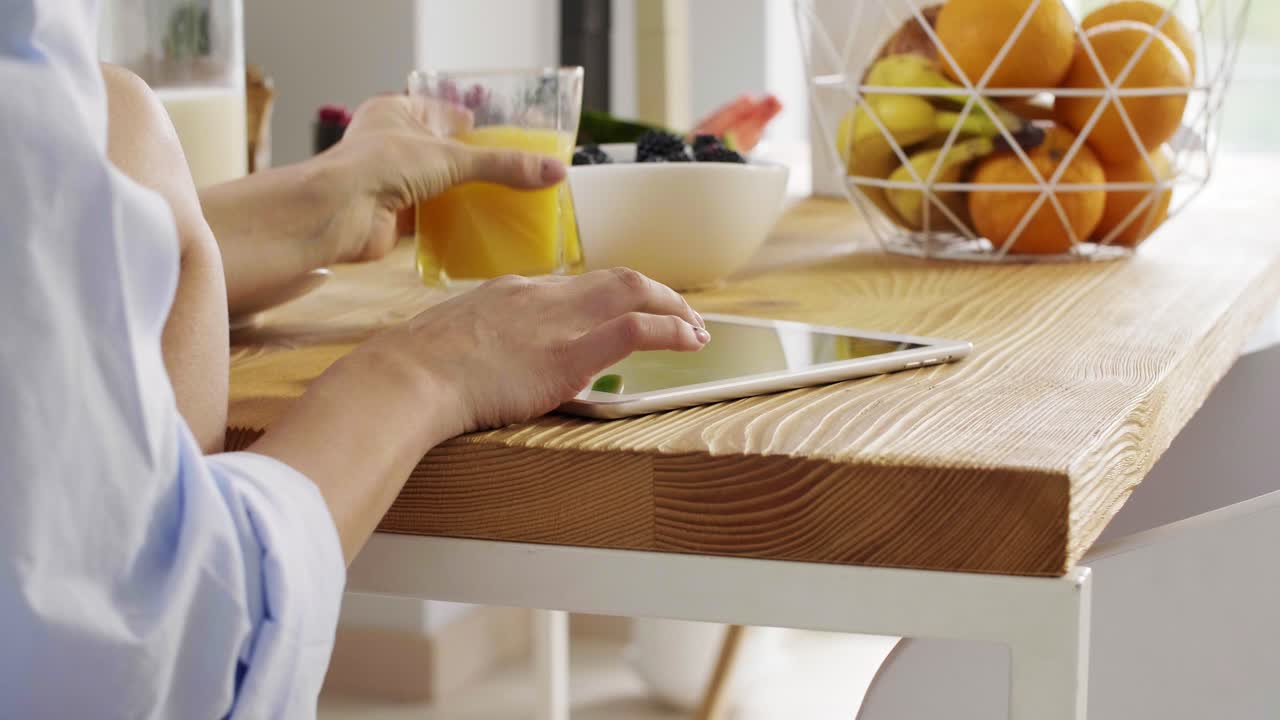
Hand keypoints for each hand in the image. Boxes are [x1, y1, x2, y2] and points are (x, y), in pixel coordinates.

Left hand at [316, 94, 566, 263]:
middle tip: (509, 171)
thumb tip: (554, 173)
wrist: (340, 213)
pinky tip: (479, 226)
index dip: (468, 120)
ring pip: (435, 186)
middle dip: (470, 164)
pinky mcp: (391, 215)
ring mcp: (388, 181)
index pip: (439, 110)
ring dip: (462, 195)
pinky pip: (429, 218)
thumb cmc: (382, 166)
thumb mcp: (452, 158)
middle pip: (440, 152)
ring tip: (502, 200)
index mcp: (394, 111)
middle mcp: (388, 143)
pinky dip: (452, 223)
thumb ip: (503, 166)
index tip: (500, 133)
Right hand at [349, 268, 708, 438]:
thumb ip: (478, 342)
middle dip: (656, 294)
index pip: (576, 284)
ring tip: (697, 329)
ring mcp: (557, 321)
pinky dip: (670, 330)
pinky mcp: (568, 353)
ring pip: (632, 292)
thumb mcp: (449, 339)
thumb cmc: (415, 368)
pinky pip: (635, 330)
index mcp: (513, 291)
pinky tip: (689, 341)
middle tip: (681, 315)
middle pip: (613, 278)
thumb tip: (480, 361)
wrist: (408, 375)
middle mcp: (541, 295)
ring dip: (674, 307)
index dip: (610, 298)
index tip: (625, 313)